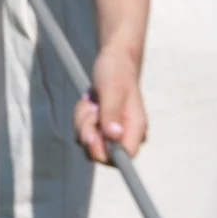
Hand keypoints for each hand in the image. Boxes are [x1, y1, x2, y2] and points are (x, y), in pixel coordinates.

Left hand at [77, 42, 147, 163]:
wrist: (113, 60)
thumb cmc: (116, 72)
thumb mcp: (111, 89)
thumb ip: (111, 112)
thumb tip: (114, 136)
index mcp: (136, 128)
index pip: (124, 157)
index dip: (105, 154)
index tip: (92, 136)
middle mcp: (126, 133)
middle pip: (101, 152)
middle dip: (88, 131)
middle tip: (92, 109)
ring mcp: (113, 131)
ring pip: (88, 141)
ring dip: (83, 120)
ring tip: (93, 101)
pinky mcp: (102, 126)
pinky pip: (83, 130)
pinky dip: (81, 116)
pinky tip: (90, 102)